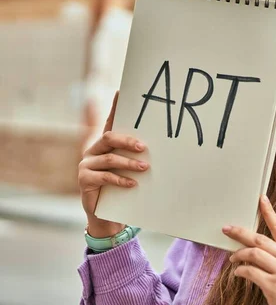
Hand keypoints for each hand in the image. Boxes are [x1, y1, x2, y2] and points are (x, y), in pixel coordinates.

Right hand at [77, 91, 148, 237]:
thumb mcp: (130, 169)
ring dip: (129, 163)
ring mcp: (87, 164)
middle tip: (145, 147)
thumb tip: (161, 147)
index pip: (111, 122)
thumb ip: (138, 156)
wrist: (106, 213)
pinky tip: (133, 184)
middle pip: (110, 137)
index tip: (120, 91)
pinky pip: (104, 176)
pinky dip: (121, 180)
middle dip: (128, 141)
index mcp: (105, 144)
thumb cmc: (123, 186)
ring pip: (110, 158)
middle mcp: (93, 150)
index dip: (114, 107)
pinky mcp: (84, 179)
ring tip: (145, 168)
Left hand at [224, 196, 275, 304]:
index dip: (269, 212)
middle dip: (241, 233)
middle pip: (260, 239)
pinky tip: (237, 273)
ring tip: (232, 259)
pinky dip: (240, 271)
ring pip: (254, 253)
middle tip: (227, 229)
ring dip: (238, 254)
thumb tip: (254, 248)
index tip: (261, 199)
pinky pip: (250, 272)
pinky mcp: (274, 286)